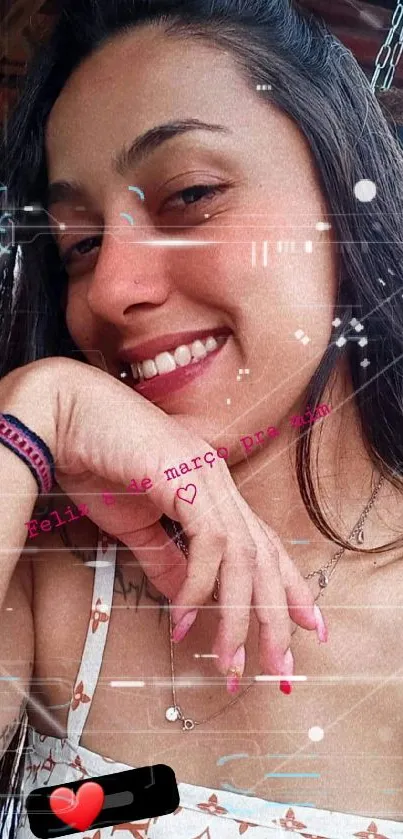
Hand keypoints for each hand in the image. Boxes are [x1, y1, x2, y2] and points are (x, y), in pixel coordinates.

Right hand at [1, 357, 321, 689]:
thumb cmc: (98, 463)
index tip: (304, 626)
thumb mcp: (135, 527)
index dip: (288, 586)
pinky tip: (185, 617)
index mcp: (213, 492)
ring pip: (246, 556)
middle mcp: (220, 484)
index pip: (264, 544)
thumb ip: (165, 561)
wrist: (67, 418)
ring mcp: (208, 477)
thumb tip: (188, 600)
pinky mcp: (187, 478)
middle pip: (266, 557)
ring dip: (239, 615)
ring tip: (228, 661)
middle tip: (278, 669)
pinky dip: (200, 586)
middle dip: (276, 616)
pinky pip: (210, 543)